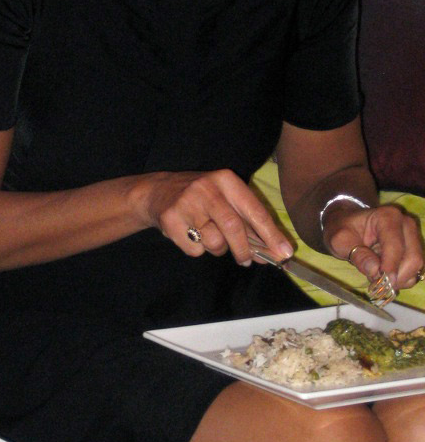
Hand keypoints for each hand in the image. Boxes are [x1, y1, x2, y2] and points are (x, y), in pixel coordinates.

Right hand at [144, 168, 291, 264]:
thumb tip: (274, 252)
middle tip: (247, 261)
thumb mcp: (226, 200)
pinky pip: (195, 250)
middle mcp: (207, 188)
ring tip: (208, 237)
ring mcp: (186, 203)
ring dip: (217, 249)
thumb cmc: (201, 199)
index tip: (284, 253)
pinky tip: (190, 235)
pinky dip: (197, 250)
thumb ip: (249, 224)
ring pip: (214, 242)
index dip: (271, 235)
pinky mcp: (171, 220)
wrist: (158, 192)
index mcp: (226, 180)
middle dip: (244, 250)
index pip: (254, 211)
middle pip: (233, 227)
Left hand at [322, 202, 423, 291]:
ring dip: (398, 279)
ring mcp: (413, 237)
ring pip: (415, 267)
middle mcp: (406, 225)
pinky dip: (401, 279)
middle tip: (376, 282)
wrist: (347, 225)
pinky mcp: (413, 250)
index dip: (390, 266)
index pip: (396, 246)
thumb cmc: (343, 230)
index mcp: (388, 217)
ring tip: (377, 276)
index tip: (379, 281)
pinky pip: (414, 271)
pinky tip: (384, 274)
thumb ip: (357, 254)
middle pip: (412, 258)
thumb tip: (375, 270)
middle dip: (395, 276)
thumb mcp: (341, 241)